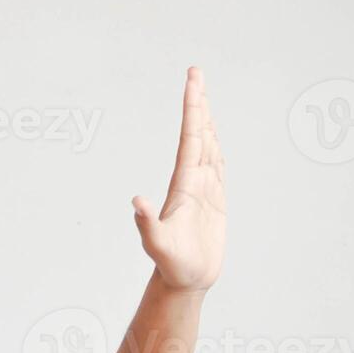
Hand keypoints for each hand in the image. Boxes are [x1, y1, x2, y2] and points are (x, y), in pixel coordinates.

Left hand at [132, 66, 226, 292]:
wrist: (182, 280)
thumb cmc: (171, 265)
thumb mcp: (156, 245)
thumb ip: (147, 224)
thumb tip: (136, 202)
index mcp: (182, 183)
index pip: (189, 138)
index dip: (192, 109)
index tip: (192, 81)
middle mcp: (191, 181)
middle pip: (197, 133)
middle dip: (197, 103)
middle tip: (195, 72)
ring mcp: (202, 190)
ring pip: (206, 146)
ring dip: (206, 120)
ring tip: (203, 95)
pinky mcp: (213, 202)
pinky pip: (216, 167)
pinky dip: (216, 147)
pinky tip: (214, 137)